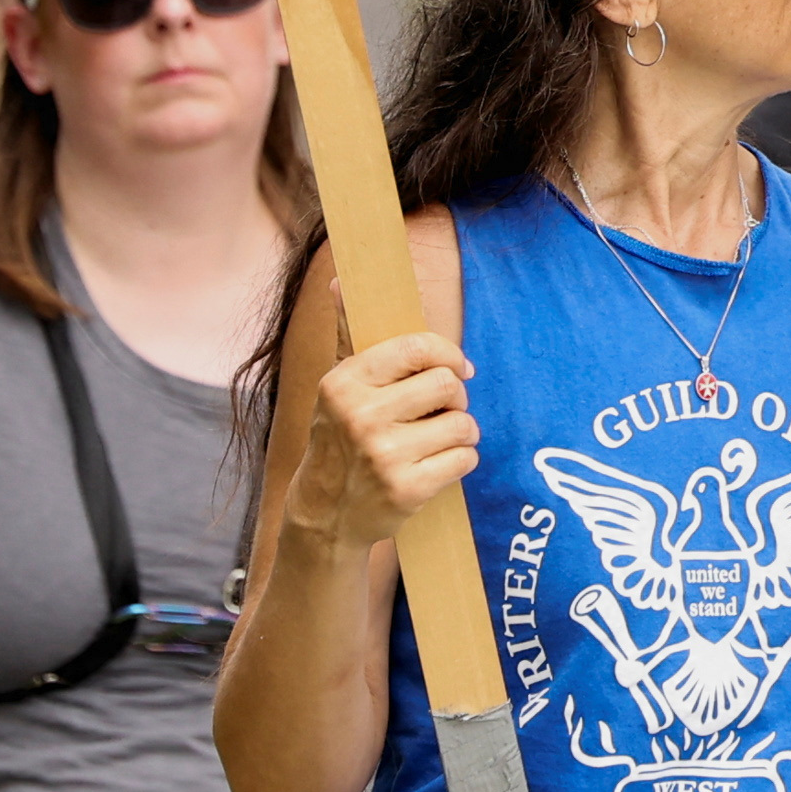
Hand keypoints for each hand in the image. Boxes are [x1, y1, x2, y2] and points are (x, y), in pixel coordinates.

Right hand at [304, 331, 479, 553]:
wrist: (326, 511)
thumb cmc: (341, 436)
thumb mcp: (339, 386)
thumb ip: (348, 333)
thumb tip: (338, 280)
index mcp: (345, 381)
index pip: (417, 348)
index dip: (448, 354)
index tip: (457, 367)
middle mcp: (361, 416)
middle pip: (448, 385)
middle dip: (456, 397)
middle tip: (444, 409)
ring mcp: (384, 455)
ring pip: (462, 425)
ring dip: (462, 432)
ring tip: (441, 438)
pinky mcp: (406, 489)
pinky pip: (464, 460)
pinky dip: (461, 460)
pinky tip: (438, 464)